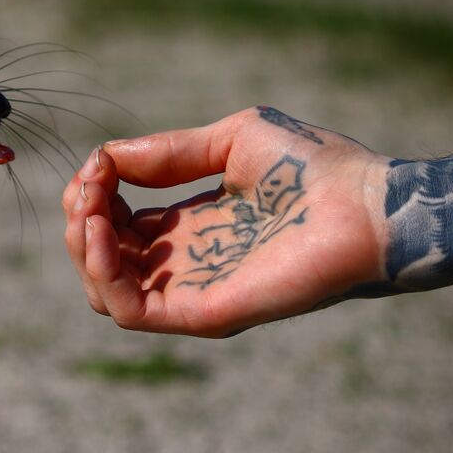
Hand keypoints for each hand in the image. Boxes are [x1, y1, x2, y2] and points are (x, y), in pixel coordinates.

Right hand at [62, 107, 389, 336]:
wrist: (372, 203)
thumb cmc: (317, 168)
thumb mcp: (229, 140)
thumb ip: (167, 152)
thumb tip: (105, 156)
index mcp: (193, 226)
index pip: (117, 225)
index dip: (93, 193)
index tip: (100, 162)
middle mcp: (188, 263)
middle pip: (102, 259)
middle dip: (80, 217)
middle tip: (92, 185)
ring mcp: (196, 291)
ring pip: (105, 290)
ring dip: (82, 245)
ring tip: (92, 208)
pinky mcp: (206, 312)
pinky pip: (129, 310)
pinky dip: (101, 270)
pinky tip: (104, 229)